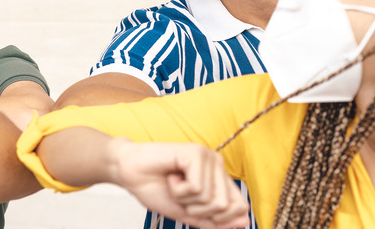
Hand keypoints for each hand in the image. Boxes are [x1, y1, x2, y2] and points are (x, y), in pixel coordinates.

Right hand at [109, 139, 248, 228]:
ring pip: (212, 199)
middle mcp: (217, 165)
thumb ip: (215, 221)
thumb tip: (244, 222)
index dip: (219, 219)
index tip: (193, 209)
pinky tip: (171, 177)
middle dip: (198, 210)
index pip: (240, 207)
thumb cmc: (155, 189)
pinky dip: (179, 190)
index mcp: (219, 178)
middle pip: (225, 207)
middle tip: (180, 196)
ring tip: (174, 184)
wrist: (129, 174)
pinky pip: (197, 188)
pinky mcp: (196, 153)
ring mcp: (207, 157)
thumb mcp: (188, 214)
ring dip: (186, 200)